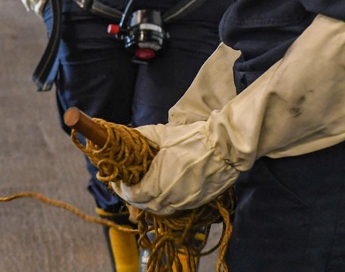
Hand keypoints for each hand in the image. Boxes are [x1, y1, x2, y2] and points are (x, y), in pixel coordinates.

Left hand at [112, 121, 237, 215]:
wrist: (226, 147)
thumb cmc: (193, 139)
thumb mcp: (162, 133)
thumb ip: (141, 136)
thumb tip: (127, 137)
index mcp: (158, 182)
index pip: (133, 195)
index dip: (122, 188)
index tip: (117, 179)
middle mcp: (170, 198)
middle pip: (144, 205)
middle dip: (132, 196)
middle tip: (125, 184)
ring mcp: (185, 203)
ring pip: (159, 210)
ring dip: (147, 202)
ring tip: (141, 189)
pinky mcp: (196, 203)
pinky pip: (174, 208)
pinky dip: (163, 202)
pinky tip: (160, 192)